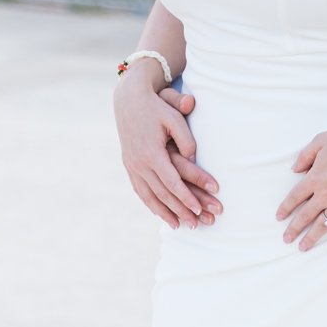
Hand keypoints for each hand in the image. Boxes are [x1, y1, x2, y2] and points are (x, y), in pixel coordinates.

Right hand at [113, 66, 221, 229]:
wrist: (129, 99)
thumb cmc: (157, 107)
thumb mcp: (174, 117)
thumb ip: (186, 138)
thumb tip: (194, 159)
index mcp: (151, 152)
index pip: (171, 182)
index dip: (185, 197)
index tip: (198, 210)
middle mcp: (139, 163)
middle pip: (161, 194)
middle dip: (179, 211)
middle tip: (195, 224)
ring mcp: (132, 165)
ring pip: (149, 196)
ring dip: (164, 212)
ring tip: (179, 226)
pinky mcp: (129, 165)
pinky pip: (140, 190)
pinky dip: (150, 203)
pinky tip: (160, 213)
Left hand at [275, 120, 326, 257]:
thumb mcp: (321, 140)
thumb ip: (305, 155)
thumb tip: (294, 170)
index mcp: (315, 177)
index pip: (294, 197)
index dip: (285, 208)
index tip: (279, 217)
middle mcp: (325, 194)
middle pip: (305, 216)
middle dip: (293, 229)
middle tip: (286, 239)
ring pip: (323, 226)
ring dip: (312, 238)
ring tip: (303, 248)